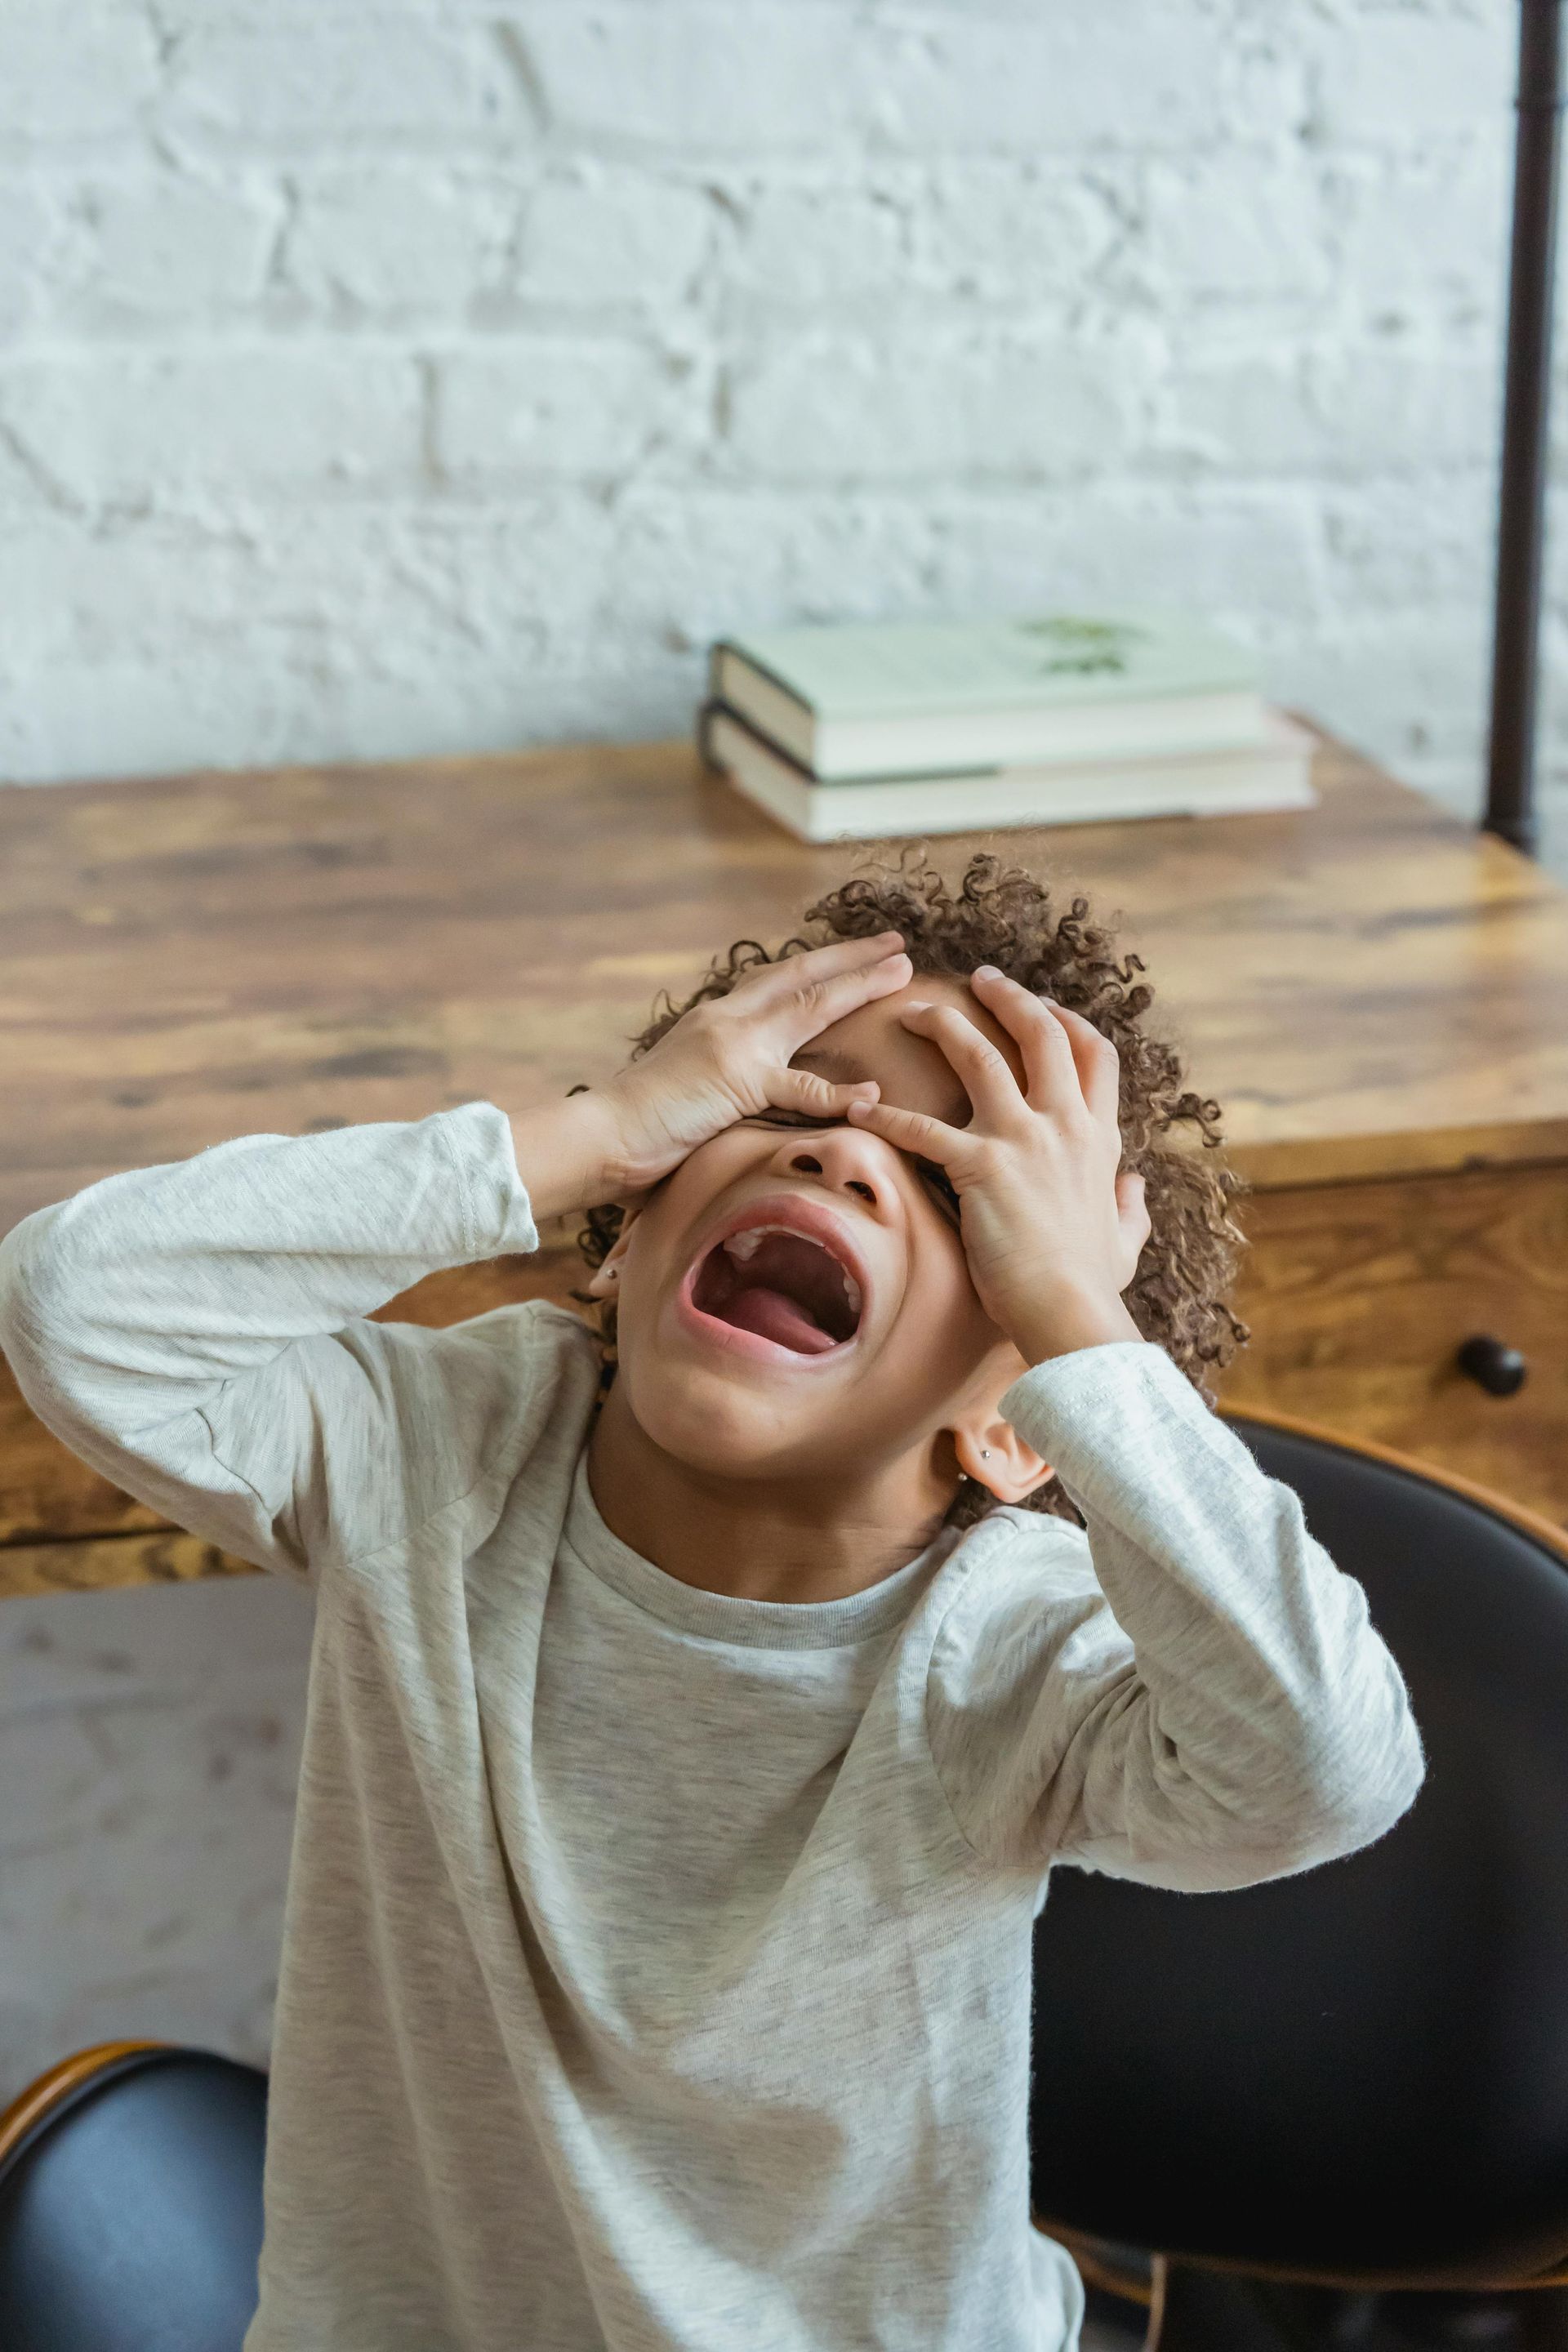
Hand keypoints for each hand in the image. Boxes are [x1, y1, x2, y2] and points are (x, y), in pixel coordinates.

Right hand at [594, 932, 910, 1196]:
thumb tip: (737, 1090)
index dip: (817, 965)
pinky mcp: (737, 1082)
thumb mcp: (687, 1086)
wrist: (600, 1135)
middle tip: (896, 944)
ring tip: (900, 973)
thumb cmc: (636, 1125)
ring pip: (809, 1006)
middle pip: (800, 977)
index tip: (852, 954)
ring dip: (859, 986)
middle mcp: (727, 1019)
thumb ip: (718, 1077)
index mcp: (715, 1019)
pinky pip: (800, 1088)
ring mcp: (734, 1045)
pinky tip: (872, 1092)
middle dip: (852, 958)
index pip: (774, 981)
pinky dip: (838, 1092)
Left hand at [846, 965, 1151, 1362]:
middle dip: (1009, 997)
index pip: (1094, 1055)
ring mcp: (1024, 1140)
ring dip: (944, 1026)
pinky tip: (858, 1109)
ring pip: (980, 1058)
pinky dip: (886, 1115)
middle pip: (1041, 1035)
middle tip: (979, 978)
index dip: (1069, 1021)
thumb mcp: (1125, 1240)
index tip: (1045, 1005)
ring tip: (913, 1011)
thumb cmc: (1091, 1284)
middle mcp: (1065, 1125)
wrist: (1068, 1311)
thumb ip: (1130, 1206)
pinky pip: (922, 1128)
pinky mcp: (980, 1167)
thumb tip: (1135, 1186)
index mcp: (1099, 1138)